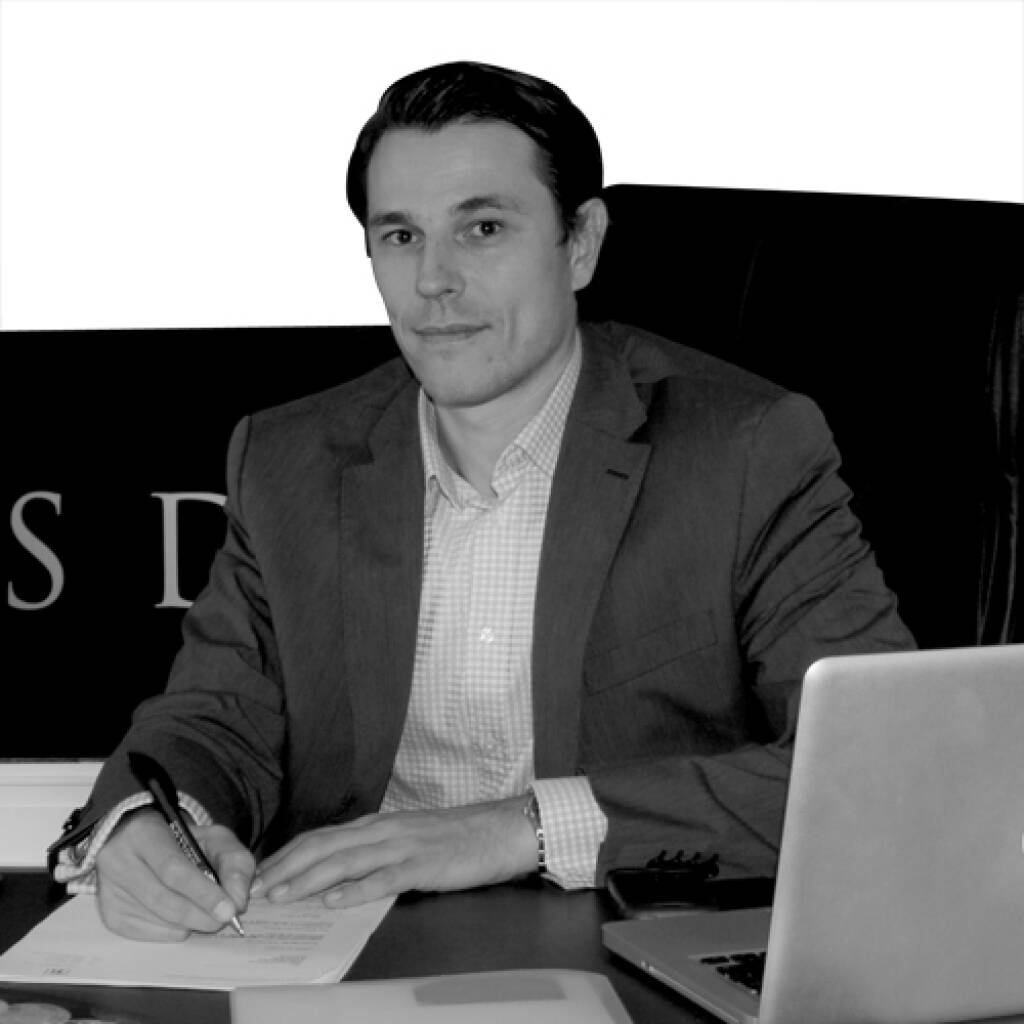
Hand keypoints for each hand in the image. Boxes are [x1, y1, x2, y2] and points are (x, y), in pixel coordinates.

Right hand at [95, 807, 254, 940]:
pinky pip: (144, 933)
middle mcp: (118, 860)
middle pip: (163, 899)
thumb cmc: (183, 839)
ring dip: (188, 924)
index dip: (203, 893)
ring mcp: (109, 889)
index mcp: (144, 832)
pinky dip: (170, 931)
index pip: (174, 869)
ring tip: (207, 915)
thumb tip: (238, 901)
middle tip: (225, 920)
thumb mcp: (215, 837)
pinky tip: (182, 920)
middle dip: (200, 914)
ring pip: (154, 919)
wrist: (143, 841)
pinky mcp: (109, 912)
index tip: (230, 910)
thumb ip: (235, 863)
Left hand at [251, 796, 537, 908]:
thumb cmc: (455, 838)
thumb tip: (338, 872)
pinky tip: (335, 902)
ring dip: (308, 879)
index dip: (287, 855)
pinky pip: (385, 878)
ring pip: (345, 861)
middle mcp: (383, 830)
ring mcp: (402, 846)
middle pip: (323, 846)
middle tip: (254, 890)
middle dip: (285, 868)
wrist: (500, 829)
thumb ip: (375, 850)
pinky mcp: (423, 864)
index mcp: (377, 825)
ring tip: (281, 895)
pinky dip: (357, 890)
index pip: (321, 837)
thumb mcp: (407, 837)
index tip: (258, 874)